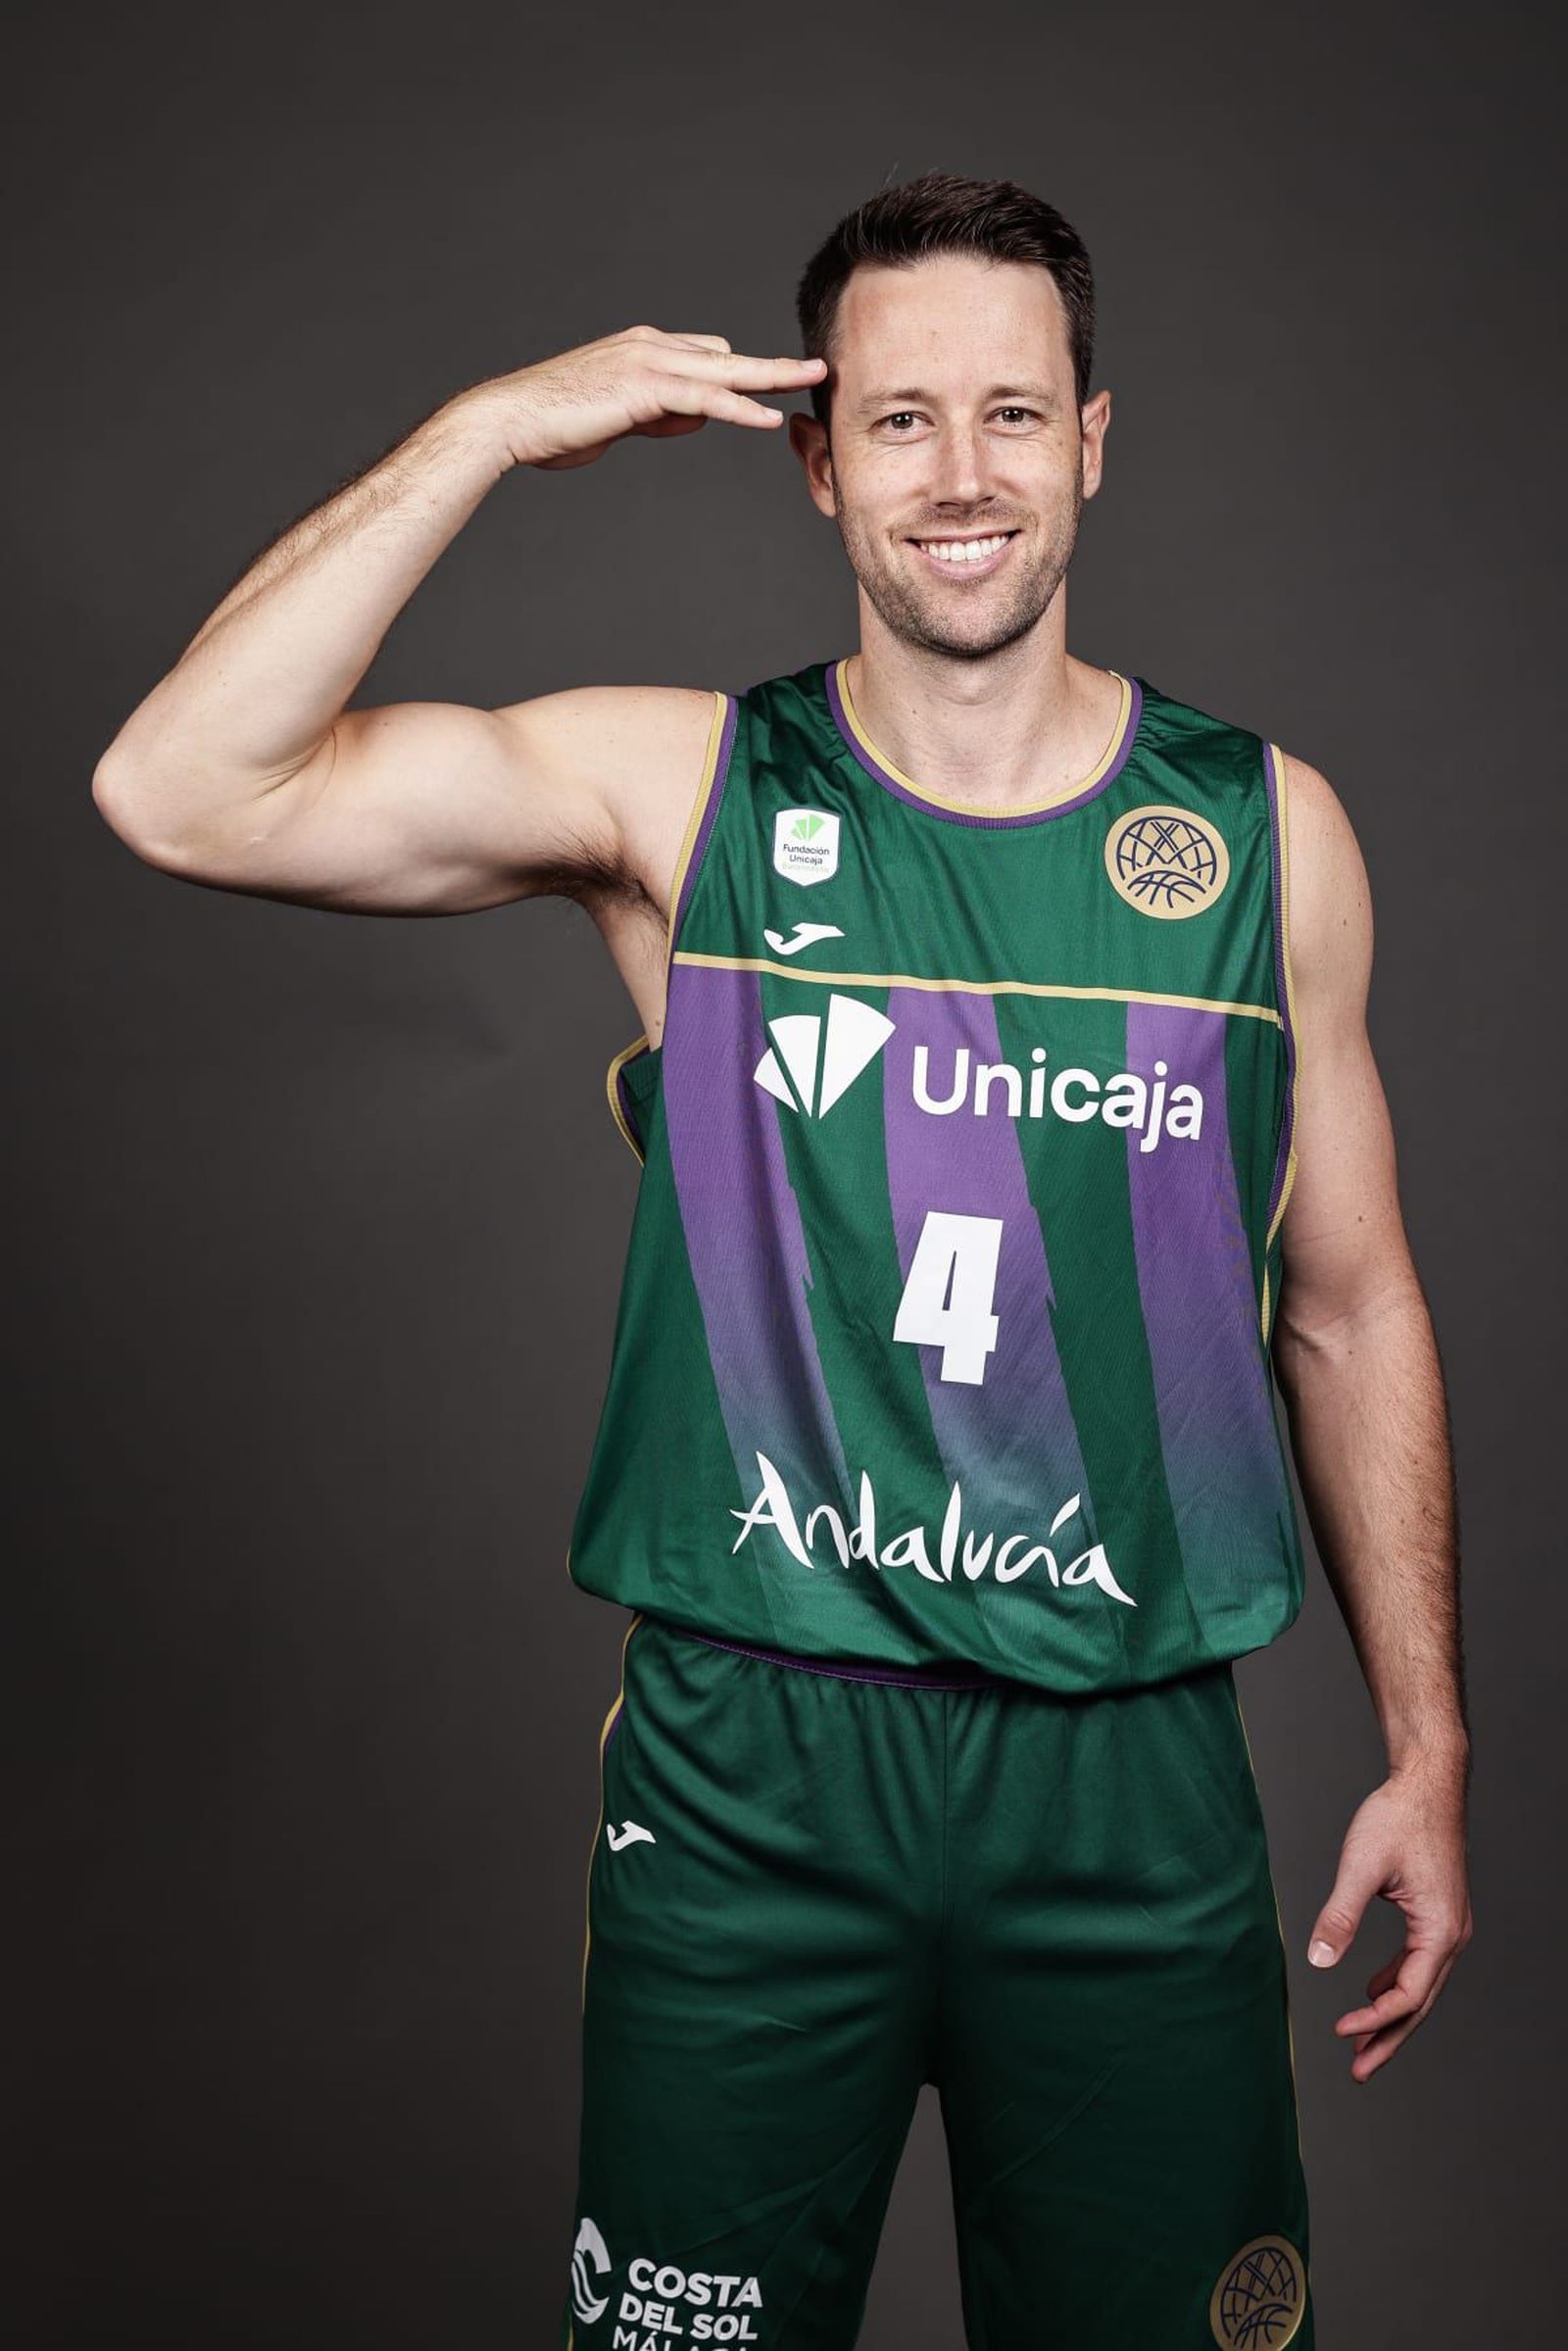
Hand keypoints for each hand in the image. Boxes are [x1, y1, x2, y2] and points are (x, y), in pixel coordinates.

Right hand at [448, 326, 826, 472]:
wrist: (512, 420)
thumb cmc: (556, 424)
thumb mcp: (620, 419)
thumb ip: (660, 415)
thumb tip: (698, 419)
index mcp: (643, 349)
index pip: (706, 356)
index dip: (740, 375)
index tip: (777, 382)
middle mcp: (650, 346)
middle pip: (726, 355)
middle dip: (773, 363)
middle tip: (816, 366)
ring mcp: (648, 361)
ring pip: (724, 370)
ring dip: (770, 376)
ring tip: (810, 379)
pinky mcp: (644, 387)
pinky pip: (703, 397)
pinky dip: (737, 406)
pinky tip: (766, 416)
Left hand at [1306, 1757, 1472, 2080]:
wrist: (1428, 1782)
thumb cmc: (1398, 1818)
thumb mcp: (1362, 1867)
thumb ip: (1340, 1915)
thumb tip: (1318, 1961)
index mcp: (1439, 1931)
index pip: (1408, 1995)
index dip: (1373, 2020)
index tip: (1339, 2031)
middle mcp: (1452, 1935)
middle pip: (1420, 2003)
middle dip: (1389, 2039)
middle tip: (1359, 2072)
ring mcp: (1448, 1926)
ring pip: (1420, 1986)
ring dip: (1391, 2016)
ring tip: (1361, 2043)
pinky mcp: (1437, 1915)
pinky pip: (1418, 1963)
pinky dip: (1395, 1983)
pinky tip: (1371, 1991)